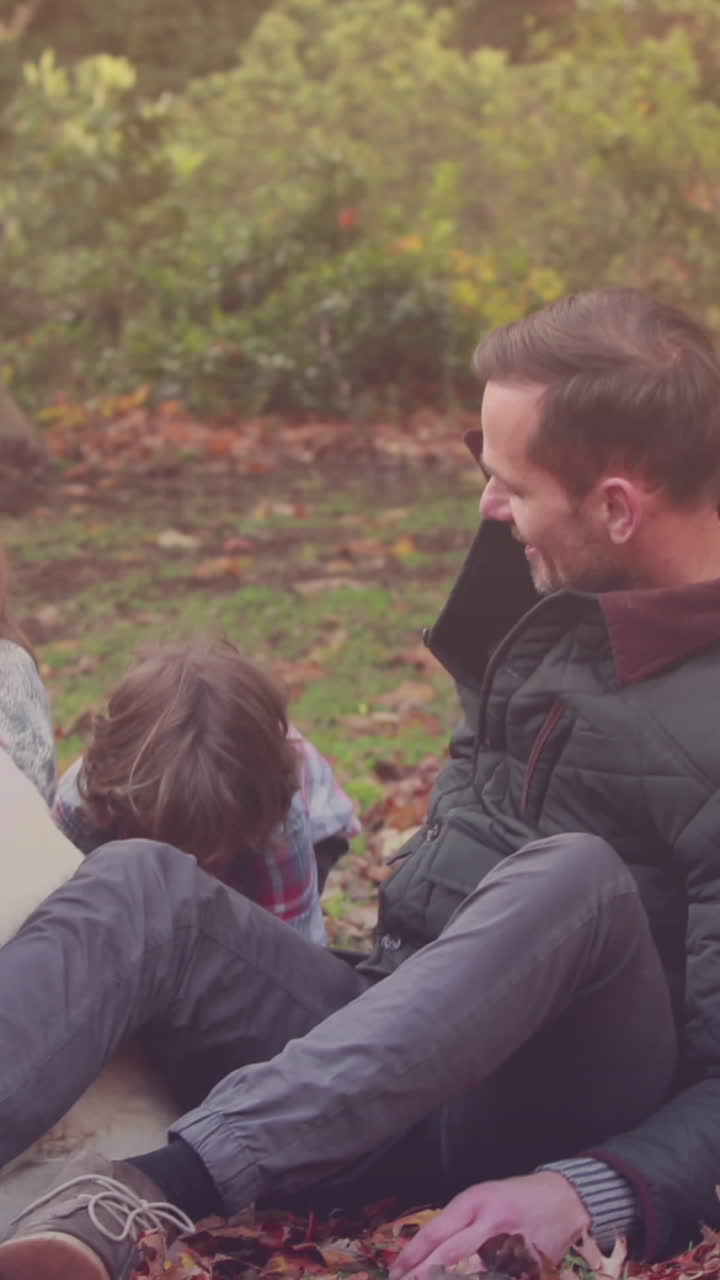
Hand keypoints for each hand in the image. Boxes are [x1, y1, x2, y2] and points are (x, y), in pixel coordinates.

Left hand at [389, 1172, 590, 1277]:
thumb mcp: (482, 1198)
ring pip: (473, 1274)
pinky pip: (498, 1278)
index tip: (395, 1272)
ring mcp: (512, 1247)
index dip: (413, 1255)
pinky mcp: (529, 1267)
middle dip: (422, 1275)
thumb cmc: (513, 1198)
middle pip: (450, 1255)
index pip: (437, 1232)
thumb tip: (424, 1254)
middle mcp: (493, 1222)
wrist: (563, 1199)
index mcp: (477, 1200)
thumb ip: (457, 1223)